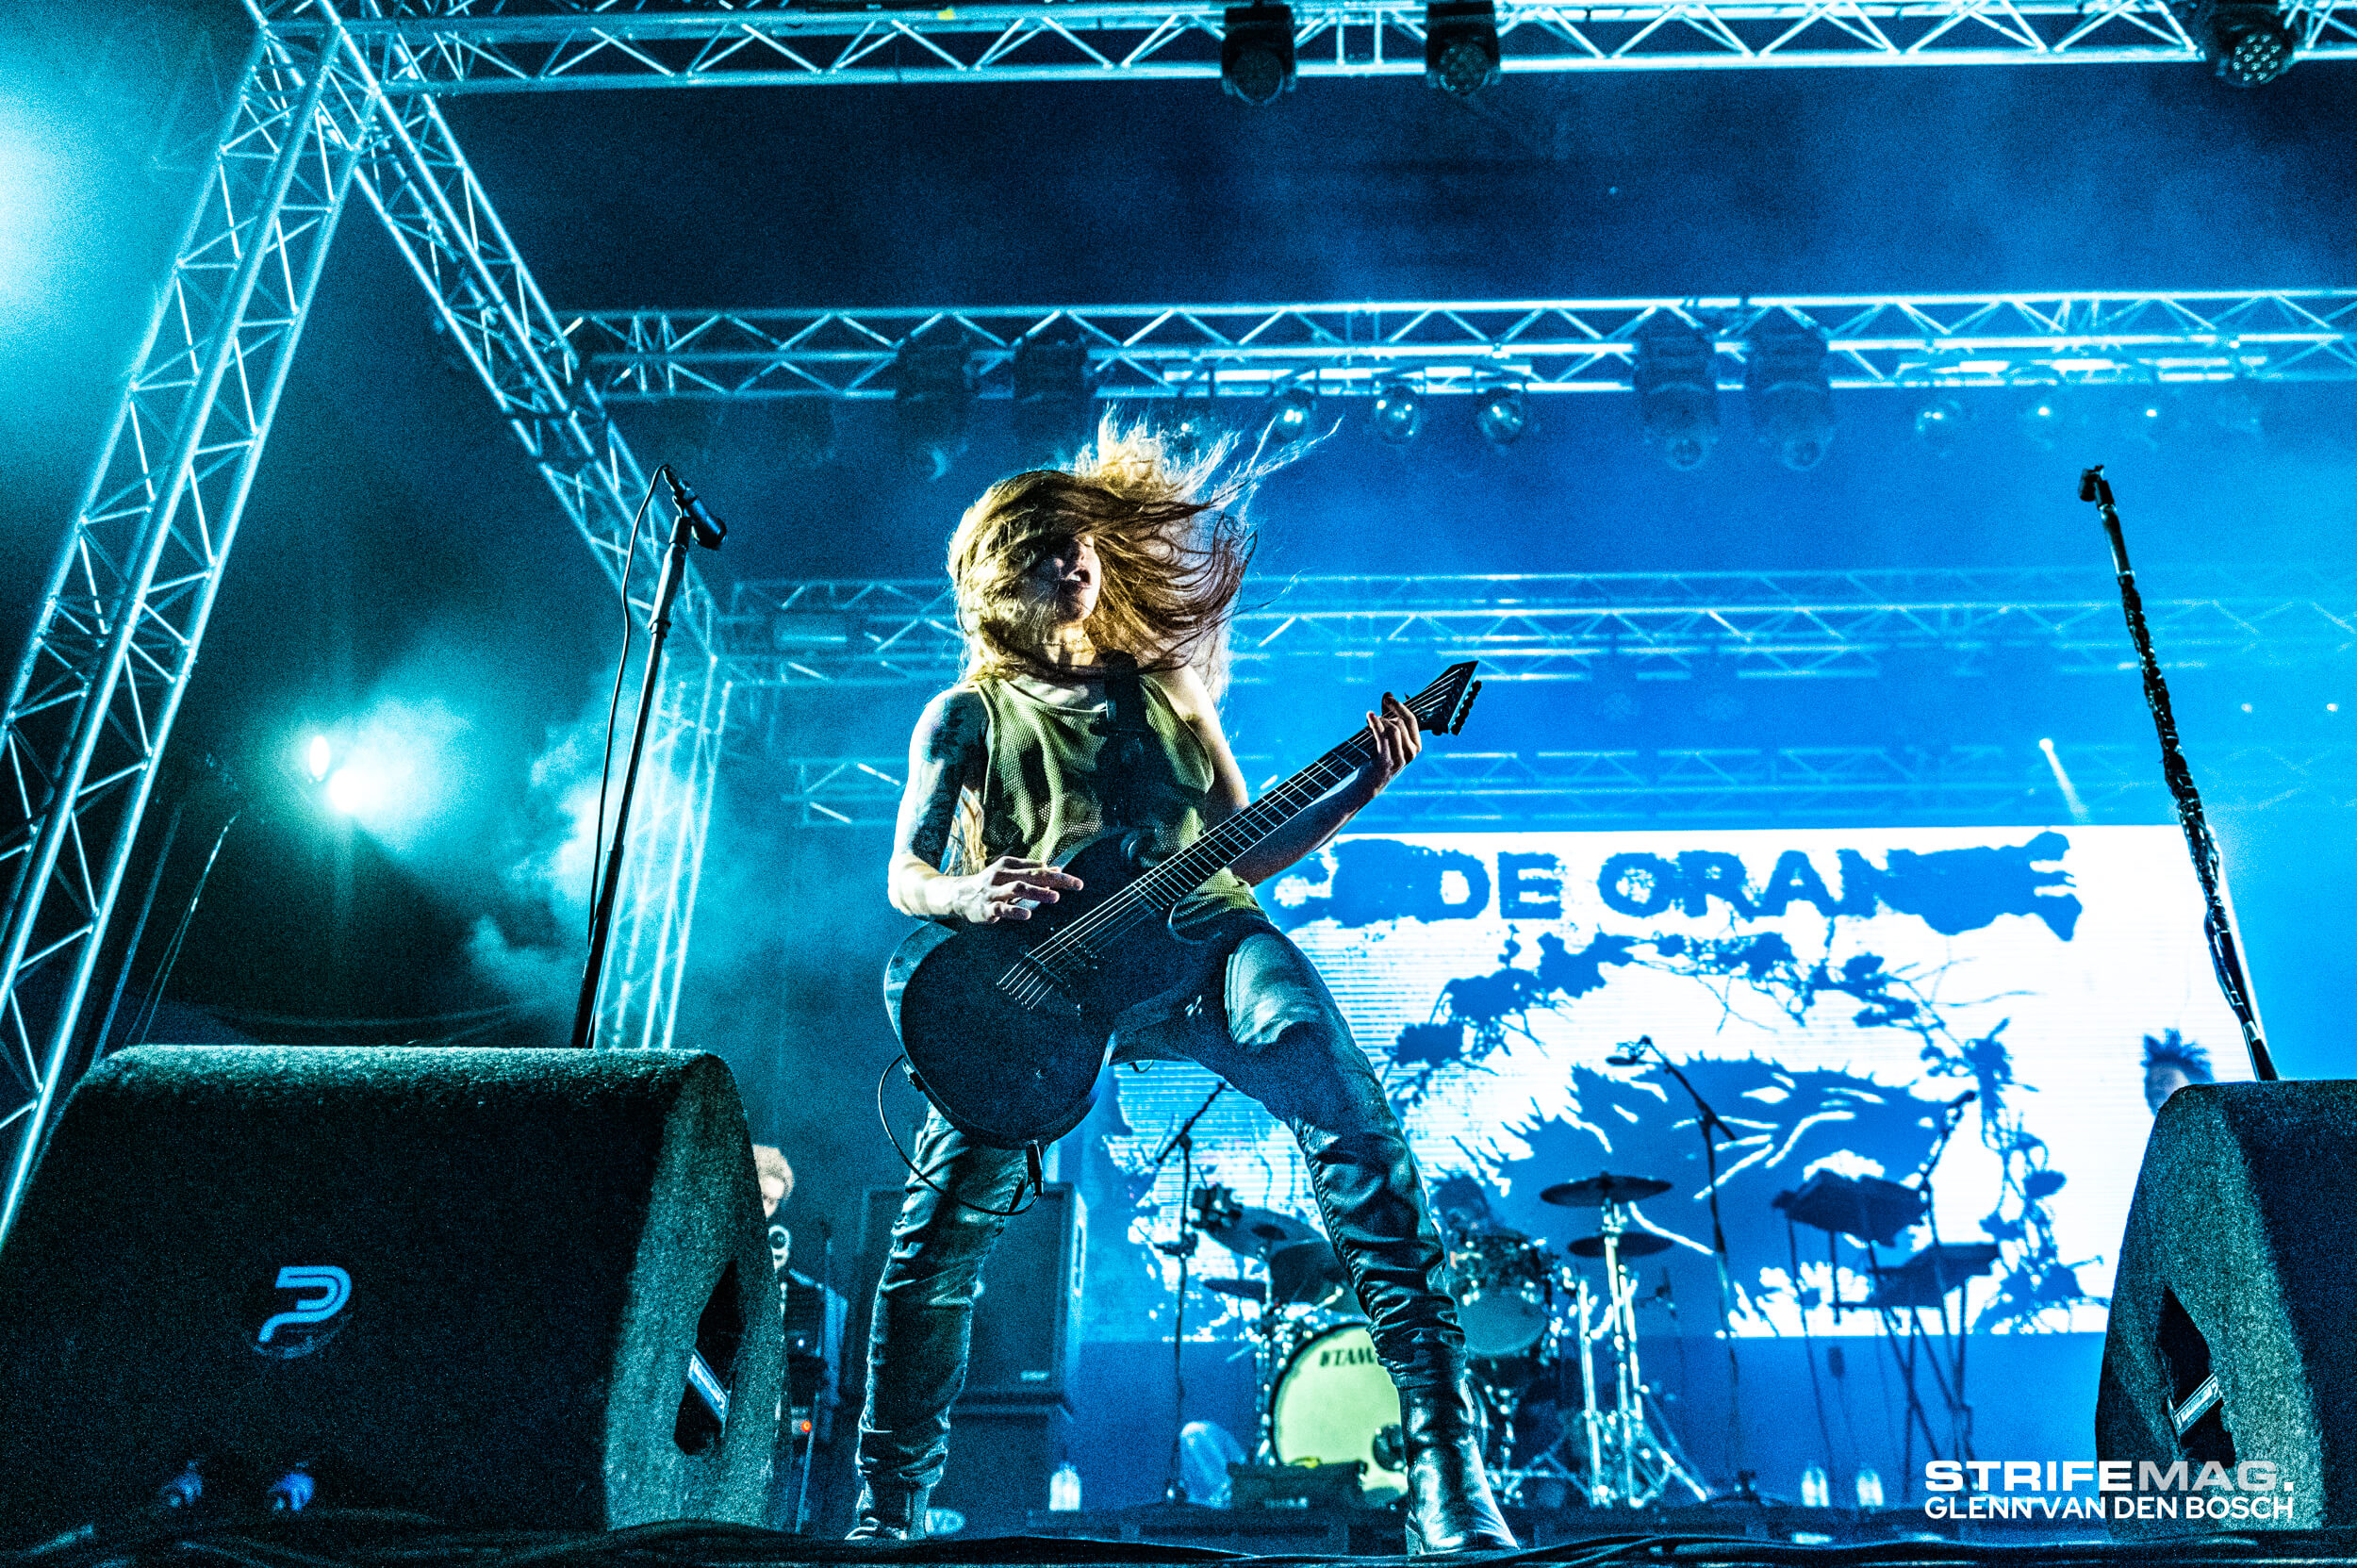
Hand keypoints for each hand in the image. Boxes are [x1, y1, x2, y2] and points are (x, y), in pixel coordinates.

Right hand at [950, 855, 1083, 923]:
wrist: (958, 895)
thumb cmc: (990, 883)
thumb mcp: (1009, 873)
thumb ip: (1032, 870)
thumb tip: (1056, 868)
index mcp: (1009, 865)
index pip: (1039, 868)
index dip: (1059, 875)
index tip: (1077, 883)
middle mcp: (1002, 876)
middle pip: (1032, 875)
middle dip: (1055, 880)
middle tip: (1075, 885)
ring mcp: (994, 892)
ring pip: (1018, 889)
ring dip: (1038, 893)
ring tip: (1055, 897)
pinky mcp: (986, 909)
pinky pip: (1002, 910)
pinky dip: (1015, 911)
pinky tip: (1027, 915)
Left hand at [1347, 692, 1421, 804]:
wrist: (1367, 784)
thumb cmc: (1376, 757)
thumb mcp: (1385, 735)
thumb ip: (1388, 715)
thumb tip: (1388, 693)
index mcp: (1415, 746)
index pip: (1412, 720)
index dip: (1400, 707)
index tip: (1387, 698)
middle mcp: (1411, 753)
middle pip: (1402, 723)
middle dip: (1388, 714)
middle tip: (1376, 712)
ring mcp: (1401, 759)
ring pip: (1394, 729)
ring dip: (1380, 722)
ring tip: (1370, 723)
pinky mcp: (1387, 762)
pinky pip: (1383, 737)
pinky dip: (1376, 724)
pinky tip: (1369, 715)